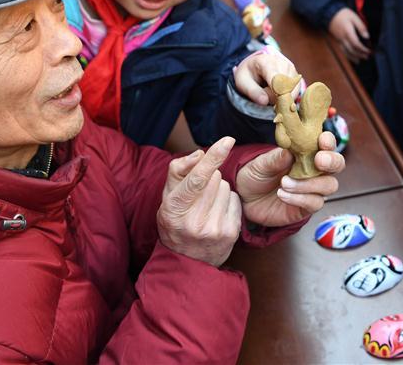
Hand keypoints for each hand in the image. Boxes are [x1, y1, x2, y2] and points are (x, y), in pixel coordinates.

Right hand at [157, 137, 241, 266]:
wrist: (187, 261)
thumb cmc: (176, 223)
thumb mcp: (167, 198)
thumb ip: (178, 171)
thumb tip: (199, 154)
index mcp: (175, 209)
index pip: (197, 178)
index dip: (213, 157)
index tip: (227, 141)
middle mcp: (194, 221)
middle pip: (214, 178)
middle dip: (209, 178)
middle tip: (199, 195)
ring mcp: (214, 229)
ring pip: (225, 187)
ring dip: (218, 190)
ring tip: (207, 207)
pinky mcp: (230, 233)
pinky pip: (234, 200)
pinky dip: (227, 202)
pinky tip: (217, 214)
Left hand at [234, 51, 298, 104]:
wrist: (254, 67)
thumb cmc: (248, 75)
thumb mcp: (242, 83)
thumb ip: (252, 92)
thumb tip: (265, 102)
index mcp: (266, 62)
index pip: (277, 80)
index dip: (275, 95)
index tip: (271, 105)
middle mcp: (282, 63)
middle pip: (284, 88)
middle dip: (276, 99)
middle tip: (265, 99)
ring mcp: (291, 69)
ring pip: (291, 92)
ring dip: (281, 99)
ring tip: (270, 94)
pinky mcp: (296, 76)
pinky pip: (295, 93)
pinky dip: (286, 97)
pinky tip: (277, 94)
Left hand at [236, 131, 343, 226]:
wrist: (245, 199)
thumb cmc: (256, 175)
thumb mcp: (261, 163)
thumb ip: (277, 158)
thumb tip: (291, 149)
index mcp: (306, 153)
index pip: (326, 144)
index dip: (328, 141)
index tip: (322, 140)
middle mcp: (314, 170)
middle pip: (337, 164)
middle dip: (332, 161)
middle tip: (318, 160)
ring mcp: (313, 189)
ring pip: (329, 185)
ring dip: (309, 184)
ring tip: (284, 183)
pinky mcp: (307, 207)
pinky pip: (315, 203)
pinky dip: (300, 198)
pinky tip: (283, 195)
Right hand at [328, 8, 370, 62]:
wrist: (330, 13)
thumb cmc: (343, 14)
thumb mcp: (354, 17)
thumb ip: (361, 27)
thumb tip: (367, 37)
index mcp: (348, 32)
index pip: (356, 44)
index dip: (363, 49)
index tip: (369, 51)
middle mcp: (343, 38)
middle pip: (352, 50)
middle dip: (360, 54)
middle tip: (368, 56)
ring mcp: (339, 40)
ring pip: (347, 52)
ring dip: (354, 57)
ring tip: (361, 60)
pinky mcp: (338, 41)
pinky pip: (343, 50)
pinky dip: (348, 56)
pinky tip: (353, 58)